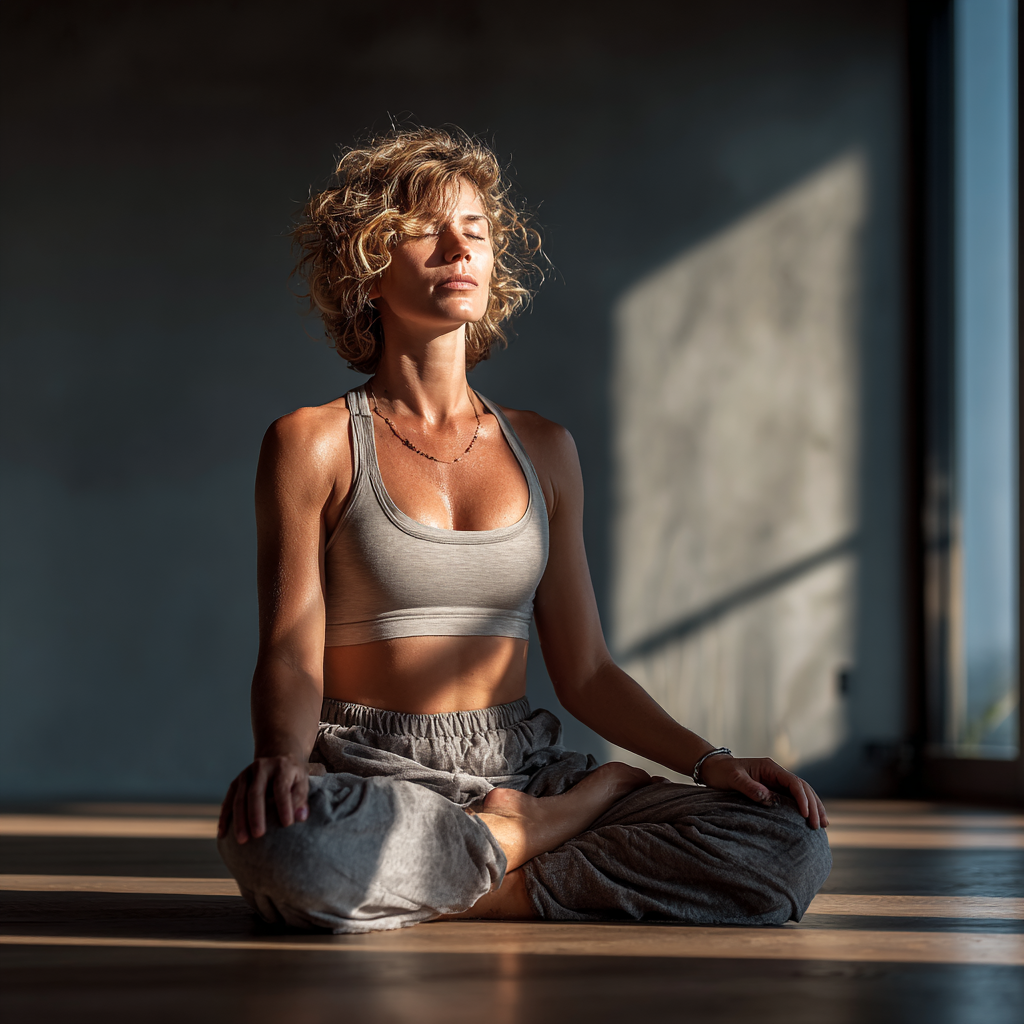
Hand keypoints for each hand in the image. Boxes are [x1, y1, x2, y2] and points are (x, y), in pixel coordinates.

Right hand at [217, 754, 309, 843]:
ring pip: (239, 798)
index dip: (284, 805)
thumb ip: (300, 799)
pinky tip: (223, 834)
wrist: (278, 757)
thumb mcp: (302, 782)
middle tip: (258, 835)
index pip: (281, 788)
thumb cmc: (292, 777)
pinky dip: (225, 817)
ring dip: (239, 820)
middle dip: (256, 815)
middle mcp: (261, 767)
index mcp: (281, 766)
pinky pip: (228, 800)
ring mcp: (246, 774)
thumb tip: (300, 817)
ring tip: (242, 840)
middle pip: (255, 793)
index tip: (287, 824)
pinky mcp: (236, 782)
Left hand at [698, 754, 828, 829]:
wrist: (714, 769)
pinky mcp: (773, 790)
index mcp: (770, 767)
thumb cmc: (722, 772)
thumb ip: (749, 787)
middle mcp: (776, 773)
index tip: (806, 815)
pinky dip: (804, 808)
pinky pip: (793, 799)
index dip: (802, 798)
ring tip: (824, 824)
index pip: (793, 782)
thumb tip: (767, 797)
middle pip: (803, 788)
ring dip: (814, 807)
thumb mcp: (733, 778)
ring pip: (802, 793)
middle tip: (820, 825)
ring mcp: (776, 781)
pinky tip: (811, 820)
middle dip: (814, 806)